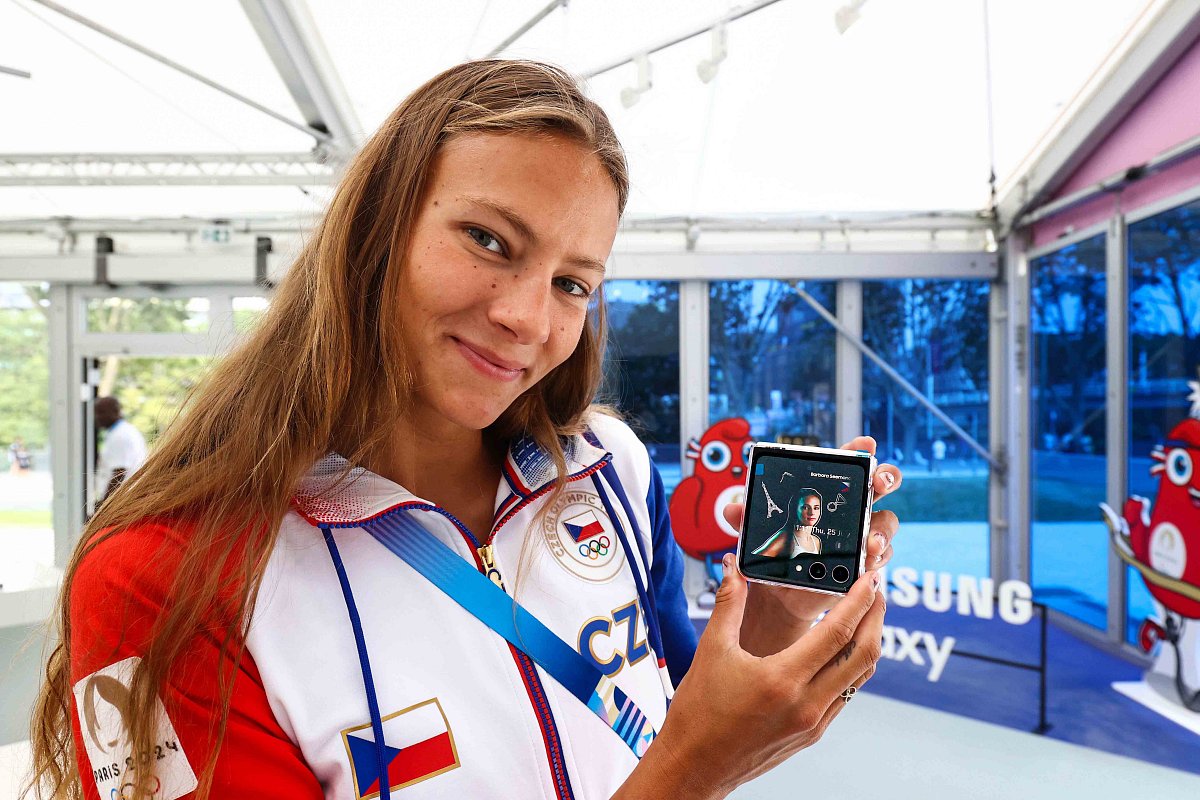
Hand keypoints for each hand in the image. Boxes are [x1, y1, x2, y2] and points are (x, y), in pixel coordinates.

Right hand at [618, 558, 885, 798]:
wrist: (694, 765)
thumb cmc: (698, 713)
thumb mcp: (711, 650)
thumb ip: (728, 604)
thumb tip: (734, 568)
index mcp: (782, 680)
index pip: (837, 633)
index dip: (859, 601)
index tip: (870, 578)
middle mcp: (806, 704)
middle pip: (862, 654)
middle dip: (876, 616)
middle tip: (878, 588)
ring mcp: (813, 722)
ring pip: (859, 676)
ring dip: (869, 641)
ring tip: (868, 614)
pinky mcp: (812, 734)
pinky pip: (845, 694)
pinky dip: (852, 666)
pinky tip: (844, 650)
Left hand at [733, 436, 900, 651]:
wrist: (777, 594)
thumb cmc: (772, 553)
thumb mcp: (755, 532)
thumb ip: (745, 518)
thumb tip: (732, 509)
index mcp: (823, 491)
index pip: (845, 464)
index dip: (858, 450)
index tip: (866, 444)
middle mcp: (849, 509)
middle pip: (879, 485)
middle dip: (885, 478)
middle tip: (879, 482)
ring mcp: (860, 535)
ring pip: (885, 522)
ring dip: (882, 528)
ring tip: (869, 540)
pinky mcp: (862, 564)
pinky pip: (880, 557)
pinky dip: (877, 558)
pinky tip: (869, 561)